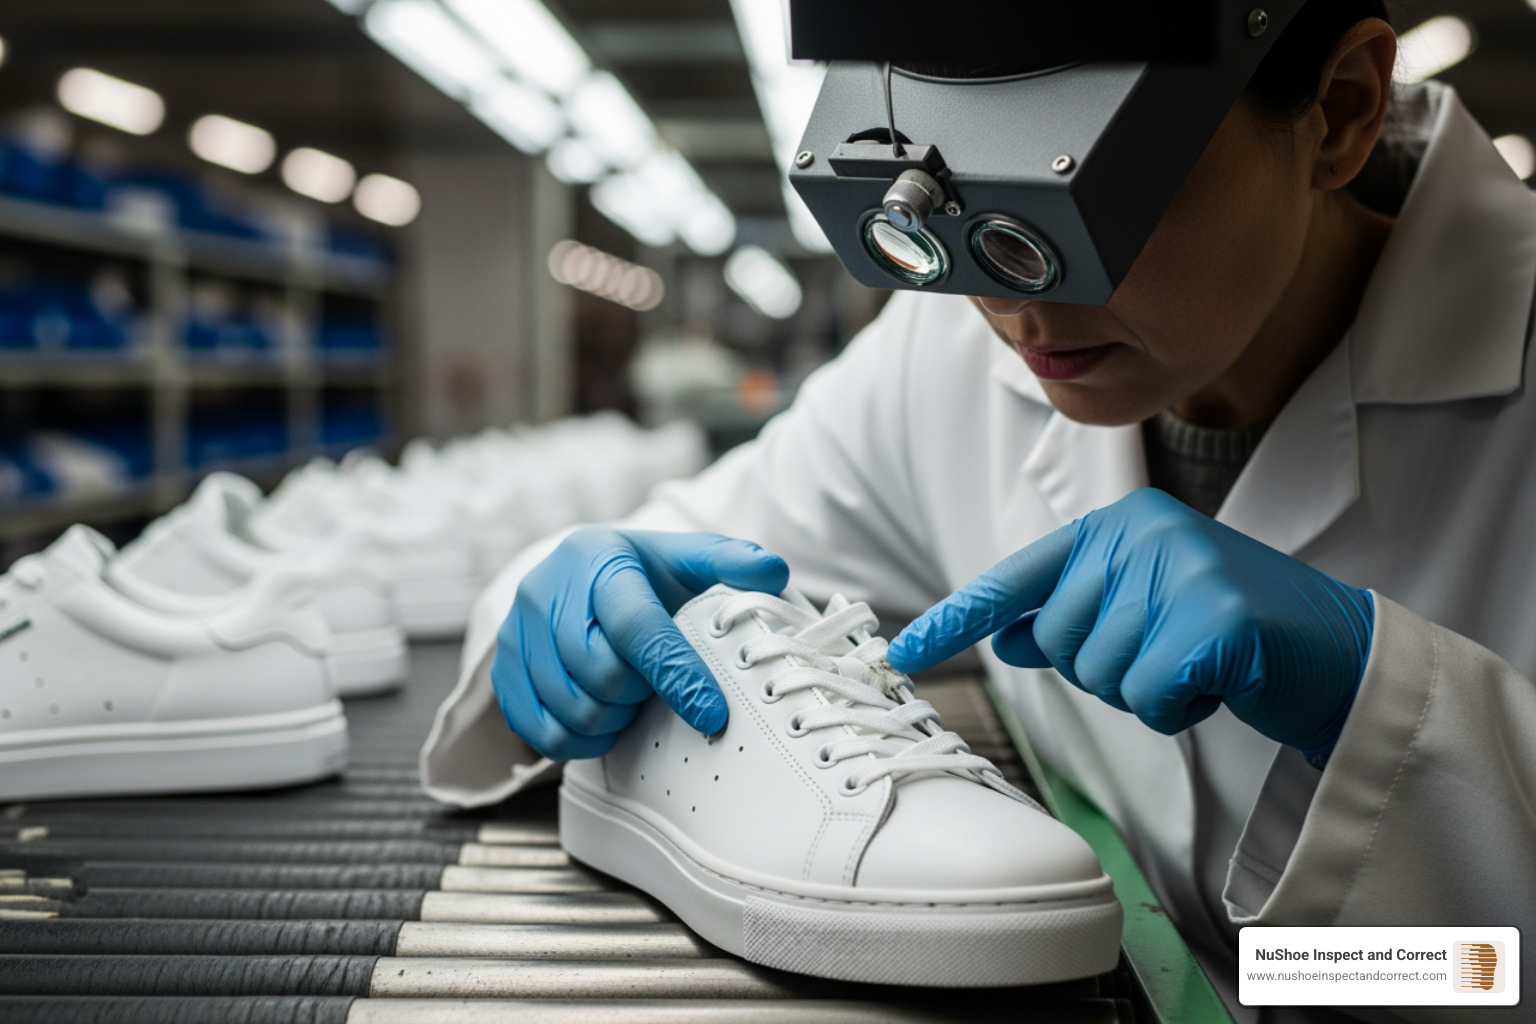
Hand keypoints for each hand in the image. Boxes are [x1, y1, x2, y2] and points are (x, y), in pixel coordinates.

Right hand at [492, 527, 789, 759]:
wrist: (575, 579)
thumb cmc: (642, 575)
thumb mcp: (685, 558)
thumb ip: (731, 562)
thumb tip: (774, 572)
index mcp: (598, 559)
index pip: (637, 627)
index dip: (677, 675)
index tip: (714, 714)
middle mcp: (546, 592)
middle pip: (602, 675)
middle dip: (641, 693)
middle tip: (655, 685)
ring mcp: (516, 634)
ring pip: (572, 708)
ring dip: (613, 717)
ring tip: (630, 696)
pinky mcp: (501, 673)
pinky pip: (542, 732)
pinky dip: (581, 738)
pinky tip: (603, 717)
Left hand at [887, 489, 1373, 756]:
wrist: (1340, 654)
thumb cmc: (1232, 633)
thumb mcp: (1144, 612)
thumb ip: (1073, 615)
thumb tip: (1006, 635)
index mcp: (1121, 524)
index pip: (1020, 577)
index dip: (958, 619)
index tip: (902, 653)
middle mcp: (1145, 534)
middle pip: (1057, 642)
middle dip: (1104, 669)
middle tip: (1167, 655)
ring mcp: (1183, 570)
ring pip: (1098, 674)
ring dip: (1144, 692)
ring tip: (1198, 664)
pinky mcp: (1217, 620)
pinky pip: (1147, 697)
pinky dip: (1178, 709)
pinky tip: (1217, 685)